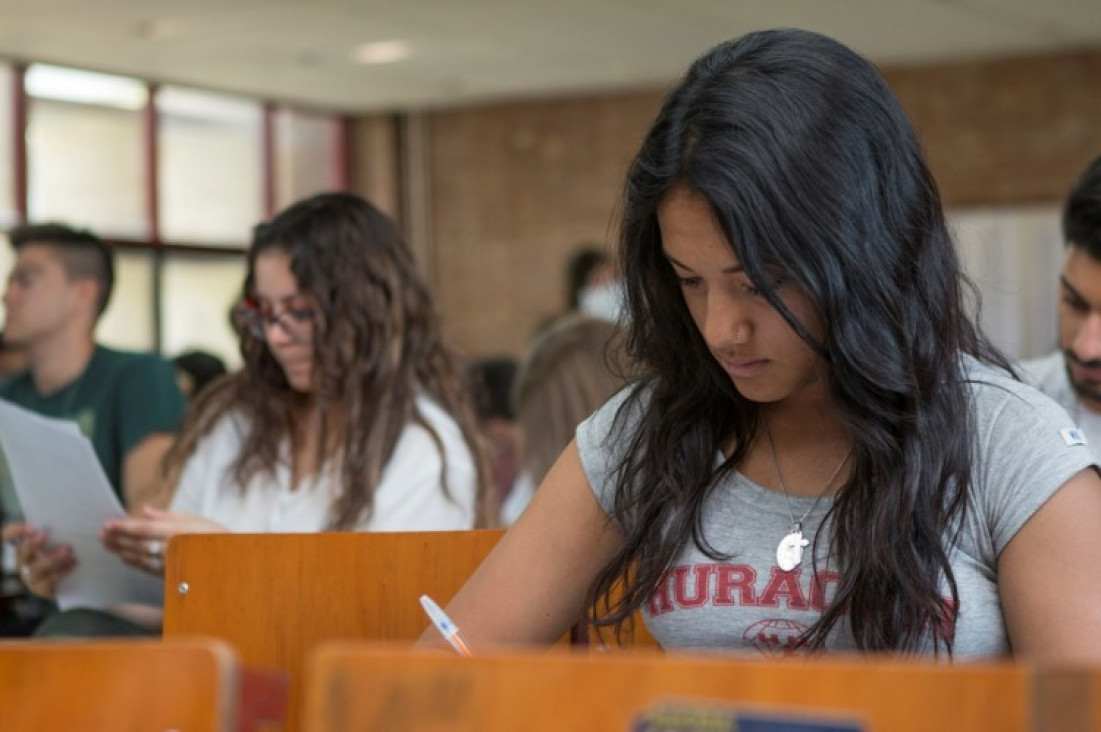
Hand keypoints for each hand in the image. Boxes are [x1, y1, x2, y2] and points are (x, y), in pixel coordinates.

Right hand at [2, 522, 75, 598]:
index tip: (30, 525)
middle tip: (44, 535)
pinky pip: (49, 581)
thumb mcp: (56, 541)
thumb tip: (65, 522)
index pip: (6, 536)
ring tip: (68, 550)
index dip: (13, 531)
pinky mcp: (42, 589)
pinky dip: (62, 571)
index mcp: (24, 547)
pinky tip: (73, 563)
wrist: (68, 583)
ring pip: (36, 569)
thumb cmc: (59, 555)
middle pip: (22, 553)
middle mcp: (23, 562)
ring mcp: (30, 577)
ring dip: (51, 559)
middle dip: (33, 544)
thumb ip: (55, 532)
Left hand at [100, 507, 227, 576]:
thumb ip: (168, 515)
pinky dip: (133, 562)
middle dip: (118, 539)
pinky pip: (146, 568)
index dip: (123, 526)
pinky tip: (124, 557)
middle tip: (102, 536)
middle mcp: (171, 547)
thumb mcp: (196, 520)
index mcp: (177, 531)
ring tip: (108, 545)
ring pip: (139, 557)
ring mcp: (170, 563)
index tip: (108, 524)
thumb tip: (145, 510)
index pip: (143, 528)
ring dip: (121, 551)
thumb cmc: (215, 537)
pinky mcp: (170, 574)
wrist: (231, 561)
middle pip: (137, 543)